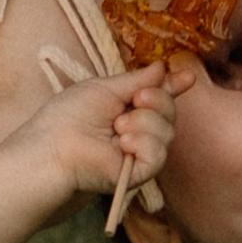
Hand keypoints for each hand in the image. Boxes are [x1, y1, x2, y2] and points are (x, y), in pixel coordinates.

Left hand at [22, 58, 189, 201]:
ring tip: (117, 127)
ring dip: (144, 122)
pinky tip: (123, 143)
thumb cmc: (68, 117)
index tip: (187, 77)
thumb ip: (136, 80)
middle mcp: (135, 132)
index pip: (157, 97)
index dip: (173, 86)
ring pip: (167, 132)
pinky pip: (159, 154)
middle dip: (158, 100)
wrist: (54, 149)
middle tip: (137, 100)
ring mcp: (137, 154)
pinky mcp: (137, 174)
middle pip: (169, 112)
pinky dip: (144, 143)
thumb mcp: (105, 88)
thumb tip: (161, 67)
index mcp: (125, 109)